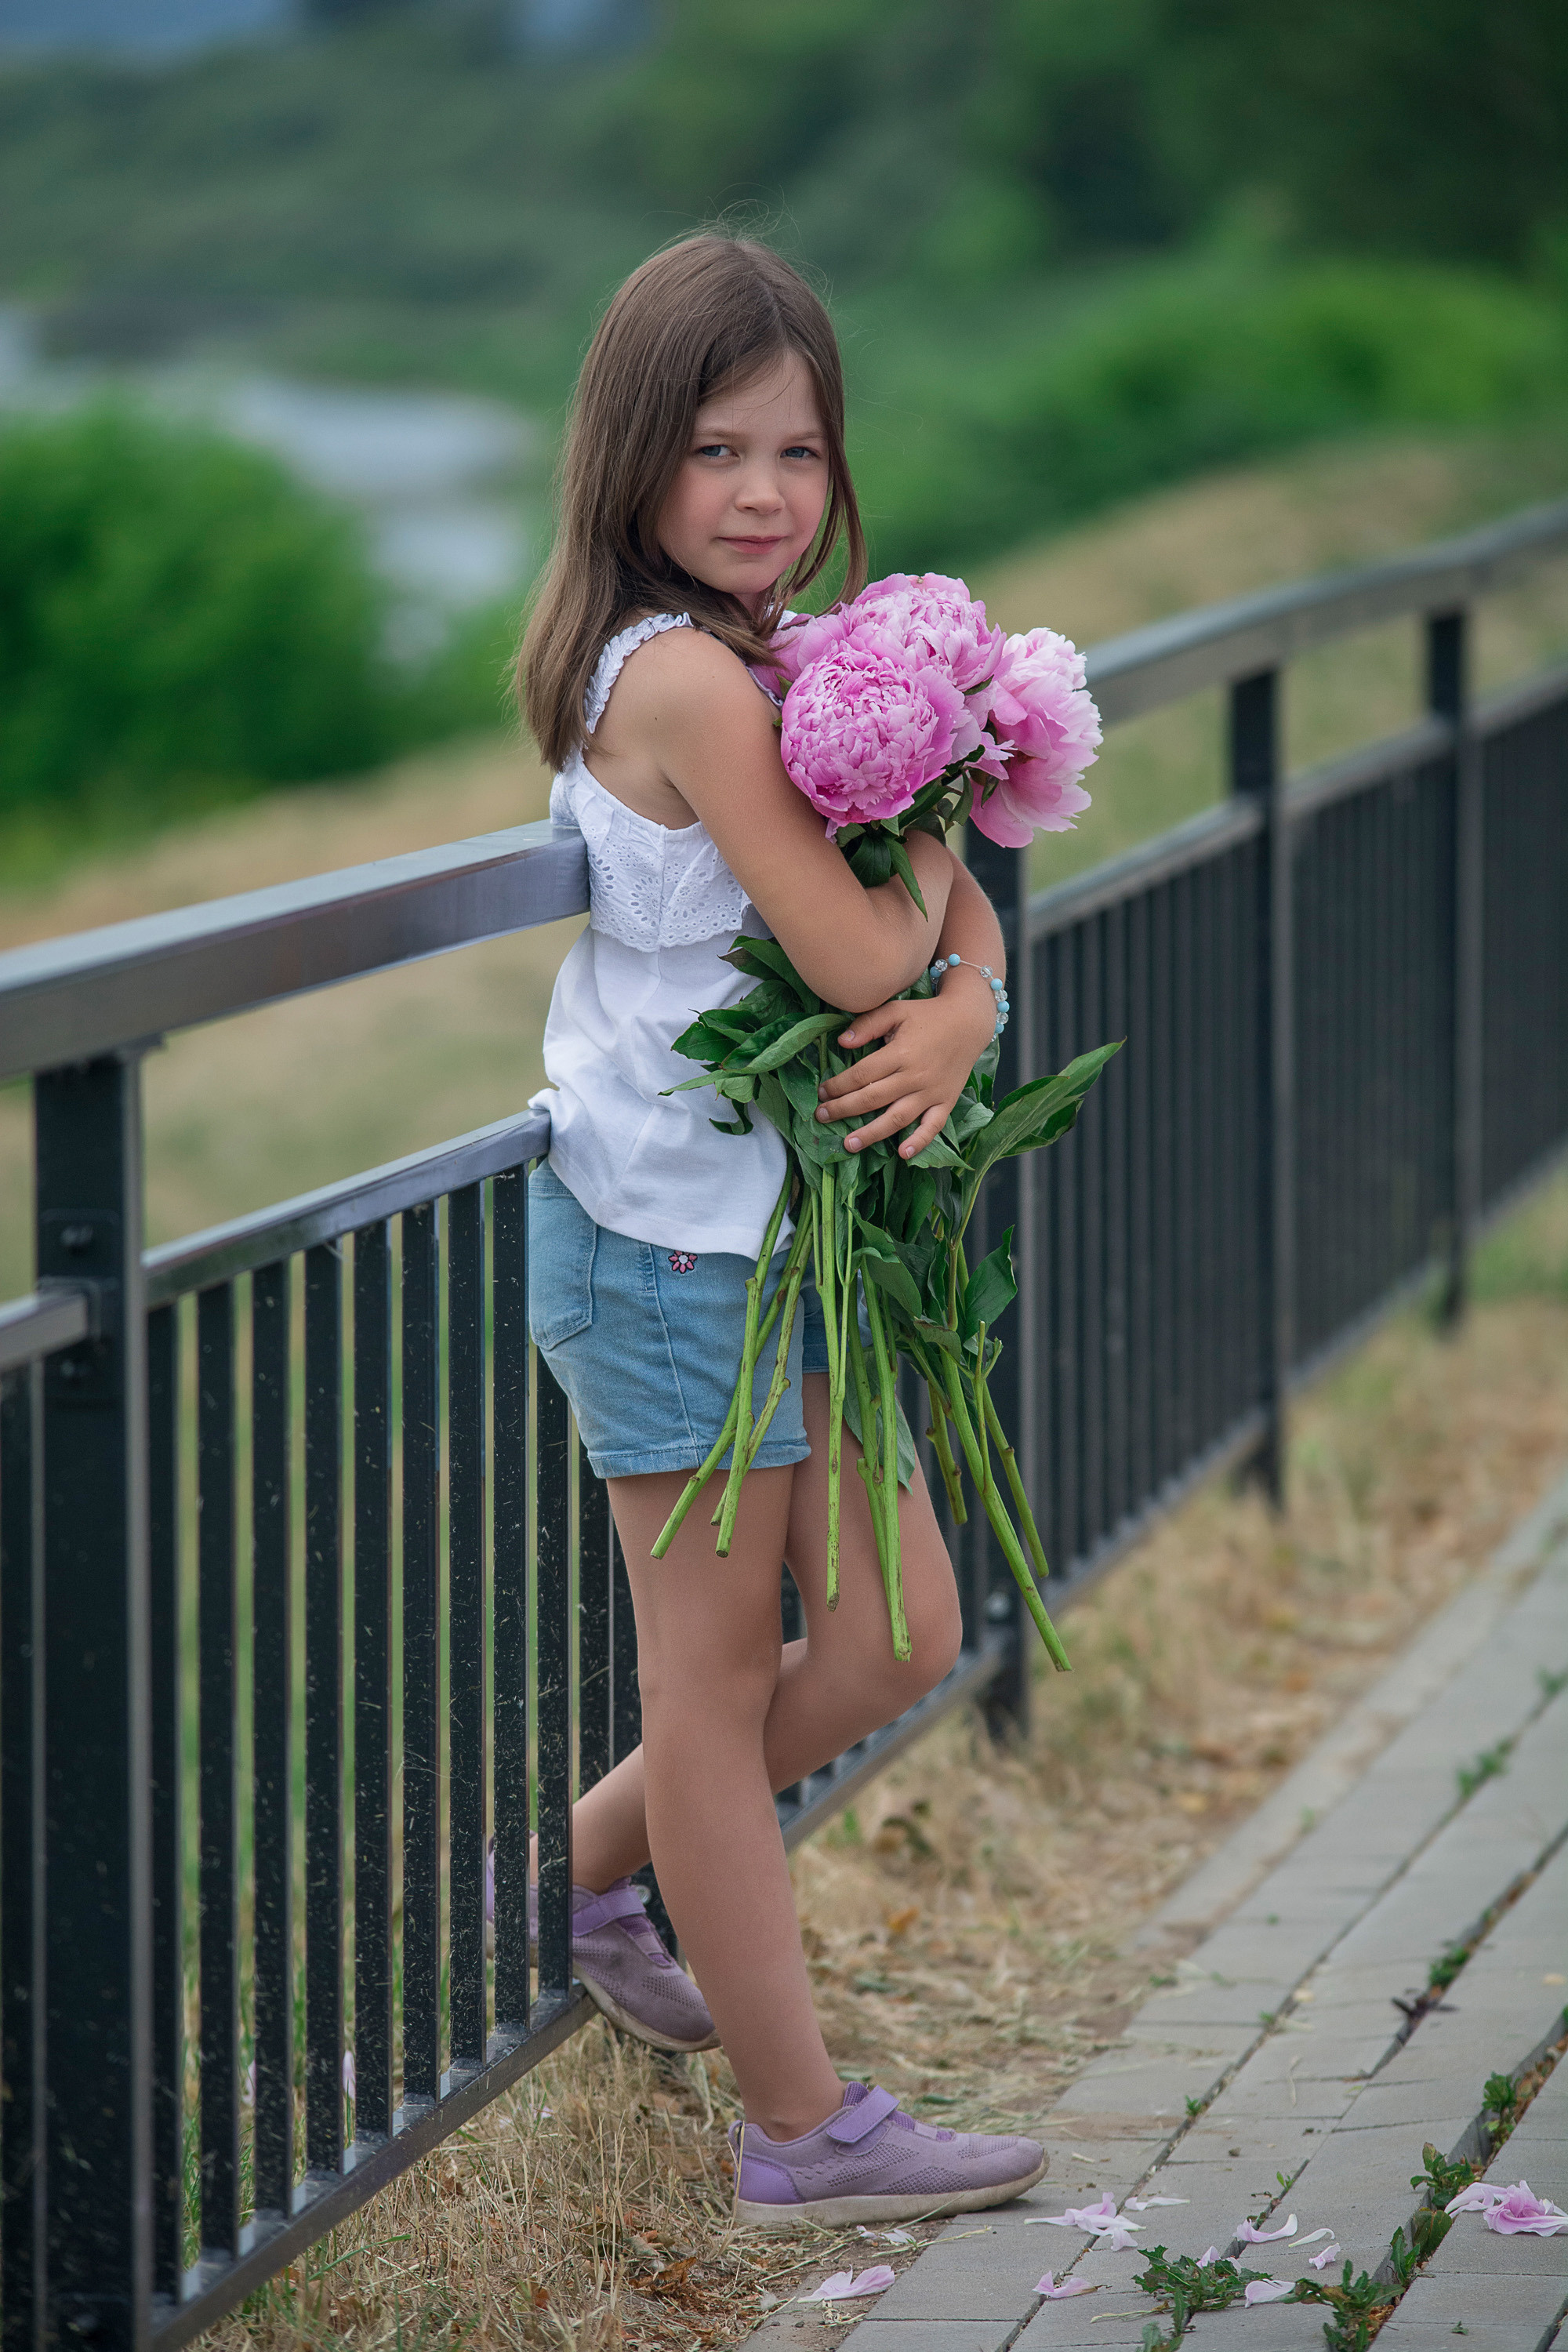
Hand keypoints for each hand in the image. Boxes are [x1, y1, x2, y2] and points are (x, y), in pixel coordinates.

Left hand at [816, 969, 997, 1158]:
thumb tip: (841, 1042)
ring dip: (872, 1134)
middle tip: (821, 1117)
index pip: (861, 1075)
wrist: (969, 1021)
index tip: (821, 1092)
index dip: (838, 1086)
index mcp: (900, 1053)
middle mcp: (914, 1076)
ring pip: (897, 1118)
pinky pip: (933, 1126)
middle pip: (873, 1098)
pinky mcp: (946, 1101)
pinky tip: (903, 1153)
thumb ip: (868, 1024)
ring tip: (849, 1145)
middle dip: (843, 1110)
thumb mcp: (896, 1010)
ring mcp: (931, 1092)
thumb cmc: (928, 1015)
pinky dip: (920, 1141)